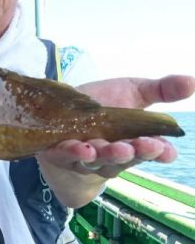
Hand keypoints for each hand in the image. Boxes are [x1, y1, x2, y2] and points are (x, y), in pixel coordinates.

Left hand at [37, 74, 192, 205]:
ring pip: (98, 161)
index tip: (166, 151)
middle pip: (127, 158)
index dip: (161, 153)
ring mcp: (87, 158)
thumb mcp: (135, 92)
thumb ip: (162, 89)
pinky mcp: (61, 155)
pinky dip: (73, 153)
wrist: (61, 111)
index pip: (154, 152)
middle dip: (136, 152)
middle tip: (142, 146)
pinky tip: (81, 148)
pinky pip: (67, 157)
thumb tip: (192, 82)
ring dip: (106, 155)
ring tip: (114, 148)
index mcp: (136, 142)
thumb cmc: (104, 104)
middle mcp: (113, 155)